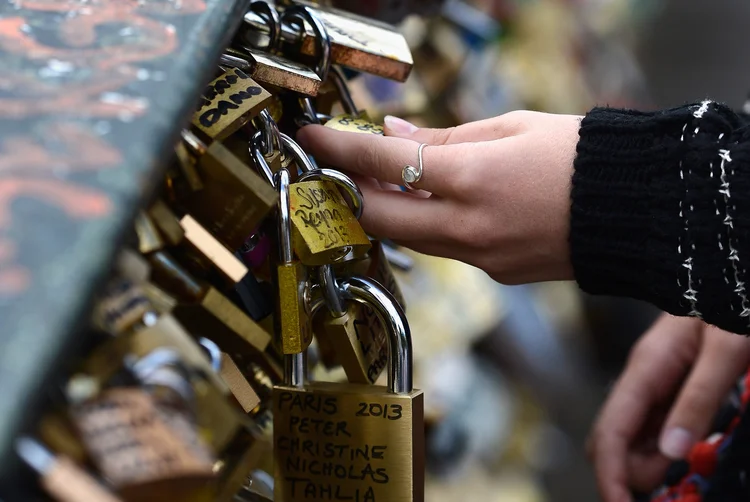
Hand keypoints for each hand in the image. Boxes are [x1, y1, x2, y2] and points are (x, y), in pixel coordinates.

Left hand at [297, 112, 580, 283]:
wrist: (637, 210)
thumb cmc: (580, 156)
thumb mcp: (510, 127)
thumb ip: (442, 136)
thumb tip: (392, 133)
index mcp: (472, 178)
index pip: (380, 163)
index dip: (336, 148)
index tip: (309, 137)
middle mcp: (469, 226)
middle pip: (377, 217)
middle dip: (346, 192)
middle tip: (335, 167)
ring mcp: (480, 257)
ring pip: (408, 238)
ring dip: (385, 211)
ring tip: (380, 181)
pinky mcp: (495, 273)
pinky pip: (444, 249)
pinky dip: (426, 225)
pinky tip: (431, 203)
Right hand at [587, 314, 749, 501]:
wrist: (723, 267)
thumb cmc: (728, 299)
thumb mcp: (725, 350)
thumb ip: (699, 398)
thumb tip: (672, 452)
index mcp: (645, 370)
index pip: (609, 433)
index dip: (610, 475)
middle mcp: (641, 380)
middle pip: (612, 440)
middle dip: (631, 475)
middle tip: (673, 494)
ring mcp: (653, 383)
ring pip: (634, 437)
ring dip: (652, 465)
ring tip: (689, 474)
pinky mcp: (670, 386)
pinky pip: (656, 427)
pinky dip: (667, 451)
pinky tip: (690, 455)